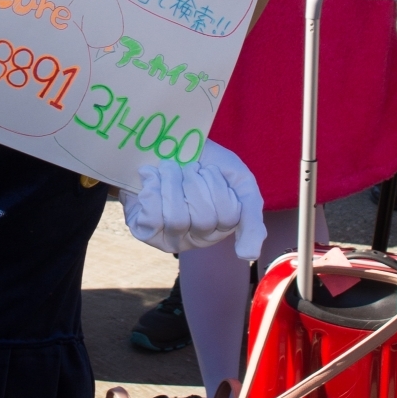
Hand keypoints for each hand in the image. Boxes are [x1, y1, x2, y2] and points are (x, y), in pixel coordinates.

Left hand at [122, 140, 265, 261]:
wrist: (163, 142)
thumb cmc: (204, 162)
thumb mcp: (239, 181)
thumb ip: (251, 215)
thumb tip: (248, 255)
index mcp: (222, 227)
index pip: (229, 216)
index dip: (217, 185)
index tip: (208, 170)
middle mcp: (197, 238)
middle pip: (203, 220)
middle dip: (194, 182)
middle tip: (187, 168)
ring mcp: (170, 238)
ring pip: (177, 219)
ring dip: (172, 182)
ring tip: (168, 169)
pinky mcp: (145, 232)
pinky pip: (152, 219)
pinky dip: (152, 189)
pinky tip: (151, 177)